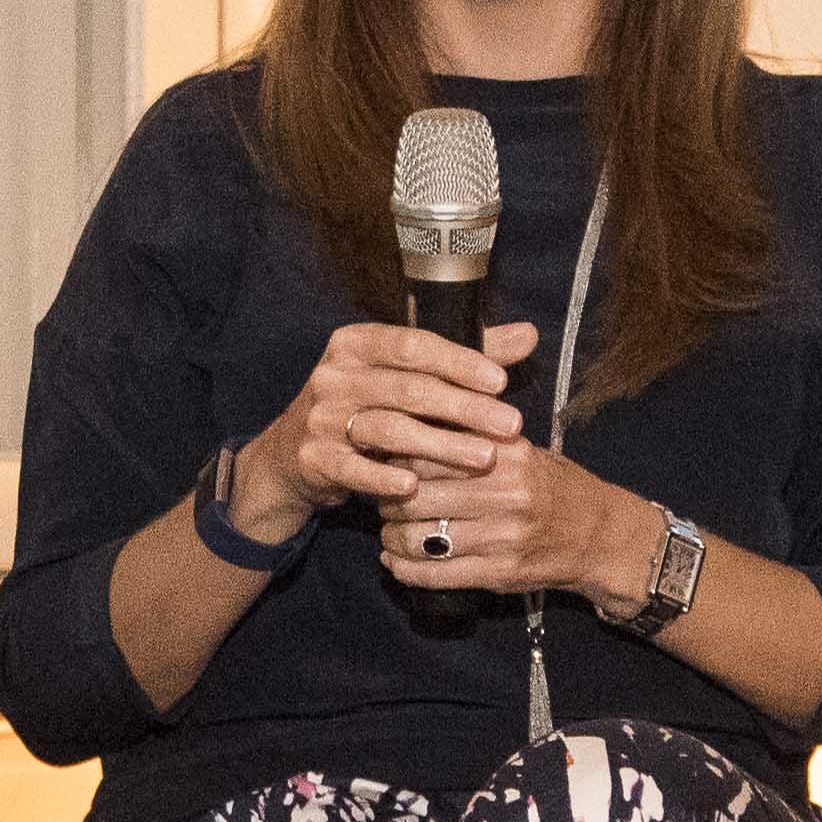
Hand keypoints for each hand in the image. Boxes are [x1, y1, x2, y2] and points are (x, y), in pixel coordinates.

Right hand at [234, 320, 538, 534]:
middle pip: (408, 388)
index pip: (413, 344)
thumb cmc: (365, 408)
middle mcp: (335, 374)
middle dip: (464, 407)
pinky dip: (383, 477)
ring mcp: (320, 416)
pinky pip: (352, 468)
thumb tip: (527, 335)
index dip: (458, 362)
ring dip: (439, 444)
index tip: (501, 381)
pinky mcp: (313, 457)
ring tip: (483, 457)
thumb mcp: (405, 376)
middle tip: (509, 425)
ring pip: (387, 428)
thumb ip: (465, 358)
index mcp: (357, 343)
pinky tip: (415, 486)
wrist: (294, 456)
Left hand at [380, 437, 660, 604]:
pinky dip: (406, 571)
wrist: (600, 536)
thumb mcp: (518, 449)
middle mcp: (504, 493)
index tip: (386, 463)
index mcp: (505, 453)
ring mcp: (502, 537)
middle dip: (388, 501)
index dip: (395, 458)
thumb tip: (406, 432)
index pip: (428, 450)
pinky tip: (397, 563)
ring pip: (419, 539)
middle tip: (385, 502)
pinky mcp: (499, 574)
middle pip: (415, 495)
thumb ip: (470, 439)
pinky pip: (436, 575)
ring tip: (391, 533)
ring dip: (392, 539)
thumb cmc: (551, 486)